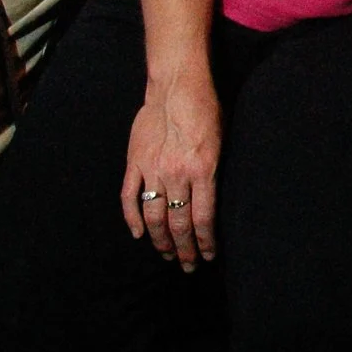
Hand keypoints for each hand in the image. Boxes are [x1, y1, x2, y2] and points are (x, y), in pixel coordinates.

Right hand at [122, 71, 222, 270]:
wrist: (177, 87)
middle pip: (179, 223)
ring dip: (160, 240)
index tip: (207, 256)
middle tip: (186, 265)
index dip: (204, 242)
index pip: (203, 218)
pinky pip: (130, 198)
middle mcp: (177, 174)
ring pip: (154, 216)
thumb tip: (212, 203)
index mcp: (203, 170)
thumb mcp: (222, 142)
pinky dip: (132, 218)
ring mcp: (153, 170)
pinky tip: (139, 234)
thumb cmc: (206, 110)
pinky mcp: (135, 163)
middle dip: (184, 248)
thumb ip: (214, 173)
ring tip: (166, 254)